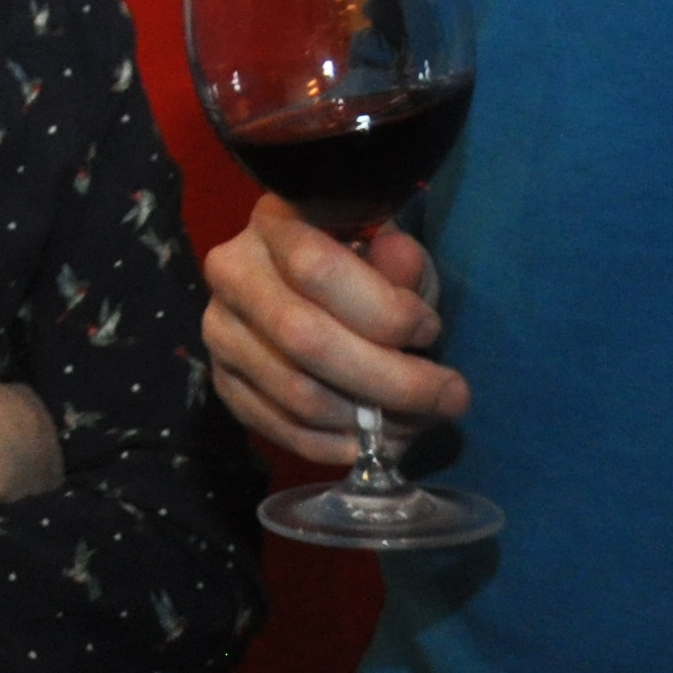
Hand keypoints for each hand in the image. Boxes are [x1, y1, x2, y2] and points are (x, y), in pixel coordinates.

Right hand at [201, 196, 466, 465]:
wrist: (302, 291)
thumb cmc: (357, 268)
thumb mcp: (386, 251)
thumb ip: (398, 261)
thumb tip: (400, 260)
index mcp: (272, 225)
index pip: (316, 268)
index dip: (384, 309)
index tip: (432, 330)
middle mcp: (231, 275)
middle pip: (306, 339)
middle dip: (392, 380)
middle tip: (451, 398)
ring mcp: (220, 333)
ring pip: (298, 395)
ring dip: (371, 422)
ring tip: (419, 422)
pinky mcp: (223, 383)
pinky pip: (282, 431)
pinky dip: (339, 446)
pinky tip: (377, 442)